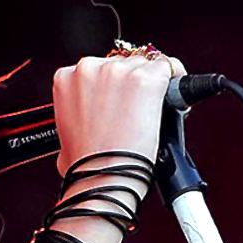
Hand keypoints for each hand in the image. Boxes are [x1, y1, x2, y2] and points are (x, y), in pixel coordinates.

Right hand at [51, 53, 182, 180]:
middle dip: (132, 85)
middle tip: (139, 111)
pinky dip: (176, 79)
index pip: (97, 68)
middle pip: (123, 63)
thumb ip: (75, 117)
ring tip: (155, 111)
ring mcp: (120, 71)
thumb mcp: (65, 135)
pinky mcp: (147, 79)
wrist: (104, 178)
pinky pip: (169, 68)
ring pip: (146, 65)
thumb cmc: (85, 165)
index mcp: (67, 78)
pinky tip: (177, 97)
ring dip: (153, 84)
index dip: (112, 85)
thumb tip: (87, 123)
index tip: (121, 99)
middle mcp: (91, 68)